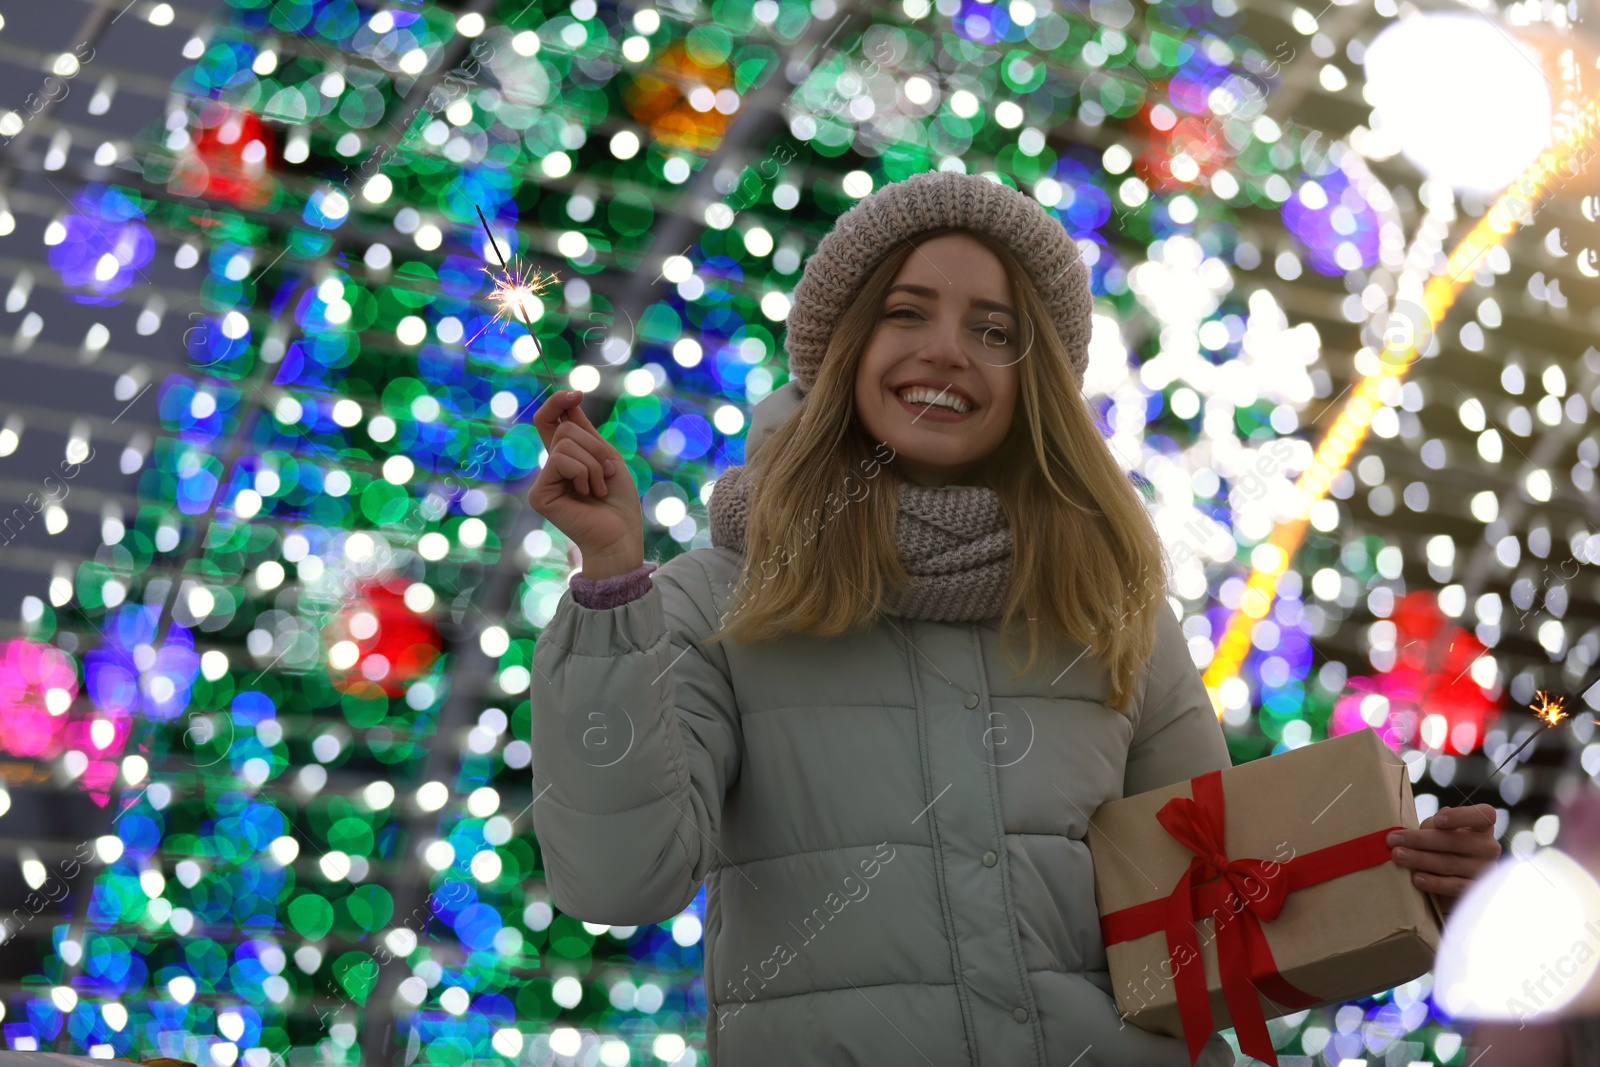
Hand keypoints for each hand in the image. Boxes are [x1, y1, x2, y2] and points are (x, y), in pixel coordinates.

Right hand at [527, 390, 643, 577]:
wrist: (620, 535)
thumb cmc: (619, 503)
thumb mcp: (607, 458)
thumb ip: (586, 433)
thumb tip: (569, 401)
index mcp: (566, 459)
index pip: (550, 422)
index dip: (558, 403)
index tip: (577, 395)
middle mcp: (551, 469)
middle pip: (563, 429)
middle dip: (594, 446)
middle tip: (606, 473)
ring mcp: (543, 481)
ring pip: (565, 444)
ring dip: (593, 464)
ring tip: (598, 488)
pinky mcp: (539, 494)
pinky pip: (561, 461)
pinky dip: (584, 473)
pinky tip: (588, 494)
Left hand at [1387, 803, 1500, 901]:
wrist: (1448, 882)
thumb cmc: (1440, 847)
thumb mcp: (1437, 832)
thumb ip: (1433, 827)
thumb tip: (1428, 827)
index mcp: (1482, 827)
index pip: (1483, 815)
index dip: (1462, 816)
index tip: (1438, 821)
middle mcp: (1488, 847)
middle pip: (1456, 841)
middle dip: (1420, 840)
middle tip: (1393, 840)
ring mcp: (1485, 870)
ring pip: (1450, 863)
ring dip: (1420, 859)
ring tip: (1398, 856)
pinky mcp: (1476, 891)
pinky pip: (1455, 886)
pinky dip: (1435, 883)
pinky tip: (1417, 879)